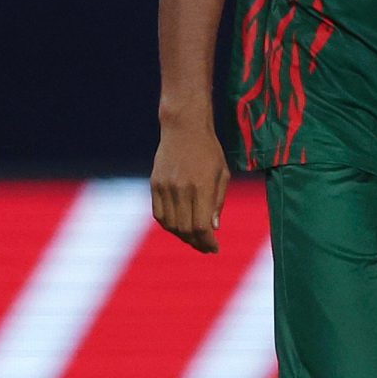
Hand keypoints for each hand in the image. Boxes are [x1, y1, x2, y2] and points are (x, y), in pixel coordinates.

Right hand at [151, 119, 229, 252]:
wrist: (183, 129)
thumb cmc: (209, 151)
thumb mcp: (223, 174)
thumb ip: (217, 202)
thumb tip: (213, 228)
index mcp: (202, 187)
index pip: (201, 226)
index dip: (208, 242)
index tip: (215, 248)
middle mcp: (181, 189)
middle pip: (185, 229)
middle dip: (197, 243)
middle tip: (206, 247)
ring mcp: (164, 187)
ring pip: (170, 224)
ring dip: (182, 236)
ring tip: (194, 239)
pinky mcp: (154, 184)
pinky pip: (158, 214)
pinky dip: (168, 225)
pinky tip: (179, 227)